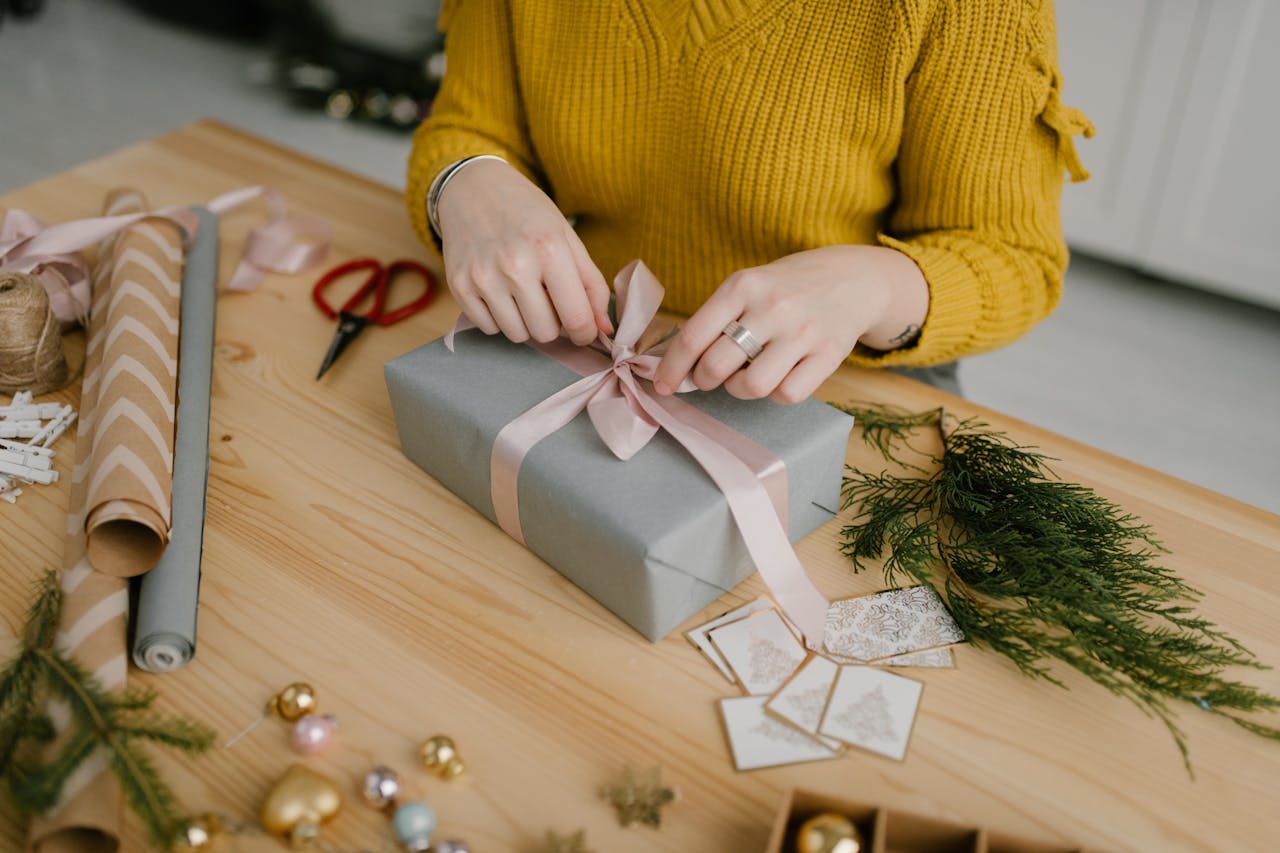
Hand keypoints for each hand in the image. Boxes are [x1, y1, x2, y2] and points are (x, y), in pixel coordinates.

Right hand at [436, 158, 612, 345]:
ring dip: (525, 322)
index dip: (585, 333)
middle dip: (553, 323)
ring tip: (522, 292)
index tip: (584, 331)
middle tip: (547, 298)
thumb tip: (604, 329)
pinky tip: (499, 291)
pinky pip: (488, 328)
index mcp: (549, 250)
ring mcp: (483, 277)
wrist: (472, 188)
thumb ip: (590, 284)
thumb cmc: (525, 211)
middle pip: (546, 333)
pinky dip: (498, 318)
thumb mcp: (566, 236)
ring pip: (517, 335)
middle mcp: (514, 266)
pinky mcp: (459, 286)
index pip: (576, 318)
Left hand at [652, 245, 928, 403]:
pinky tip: (778, 377)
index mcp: (743, 286)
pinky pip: (788, 394)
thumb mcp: (747, 286)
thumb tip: (676, 366)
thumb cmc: (785, 288)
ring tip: (745, 376)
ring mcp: (803, 332)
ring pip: (752, 385)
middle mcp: (773, 307)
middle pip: (717, 365)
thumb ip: (715, 320)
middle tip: (707, 378)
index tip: (662, 385)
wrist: (852, 279)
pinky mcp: (829, 354)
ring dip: (739, 389)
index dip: (671, 368)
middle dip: (703, 380)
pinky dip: (776, 394)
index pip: (694, 336)